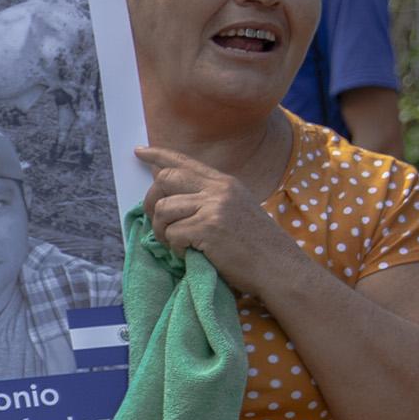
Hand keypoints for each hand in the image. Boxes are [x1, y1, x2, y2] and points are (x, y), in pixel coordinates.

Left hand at [137, 144, 302, 293]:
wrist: (279, 268)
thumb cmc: (255, 247)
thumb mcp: (235, 210)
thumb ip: (207, 199)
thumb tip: (169, 197)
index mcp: (225, 183)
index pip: (184, 161)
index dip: (158, 155)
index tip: (139, 151)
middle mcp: (219, 189)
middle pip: (165, 180)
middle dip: (151, 202)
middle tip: (158, 223)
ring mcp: (214, 206)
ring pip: (163, 209)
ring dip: (162, 231)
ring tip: (178, 244)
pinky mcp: (208, 227)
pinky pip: (172, 234)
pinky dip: (176, 249)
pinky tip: (191, 255)